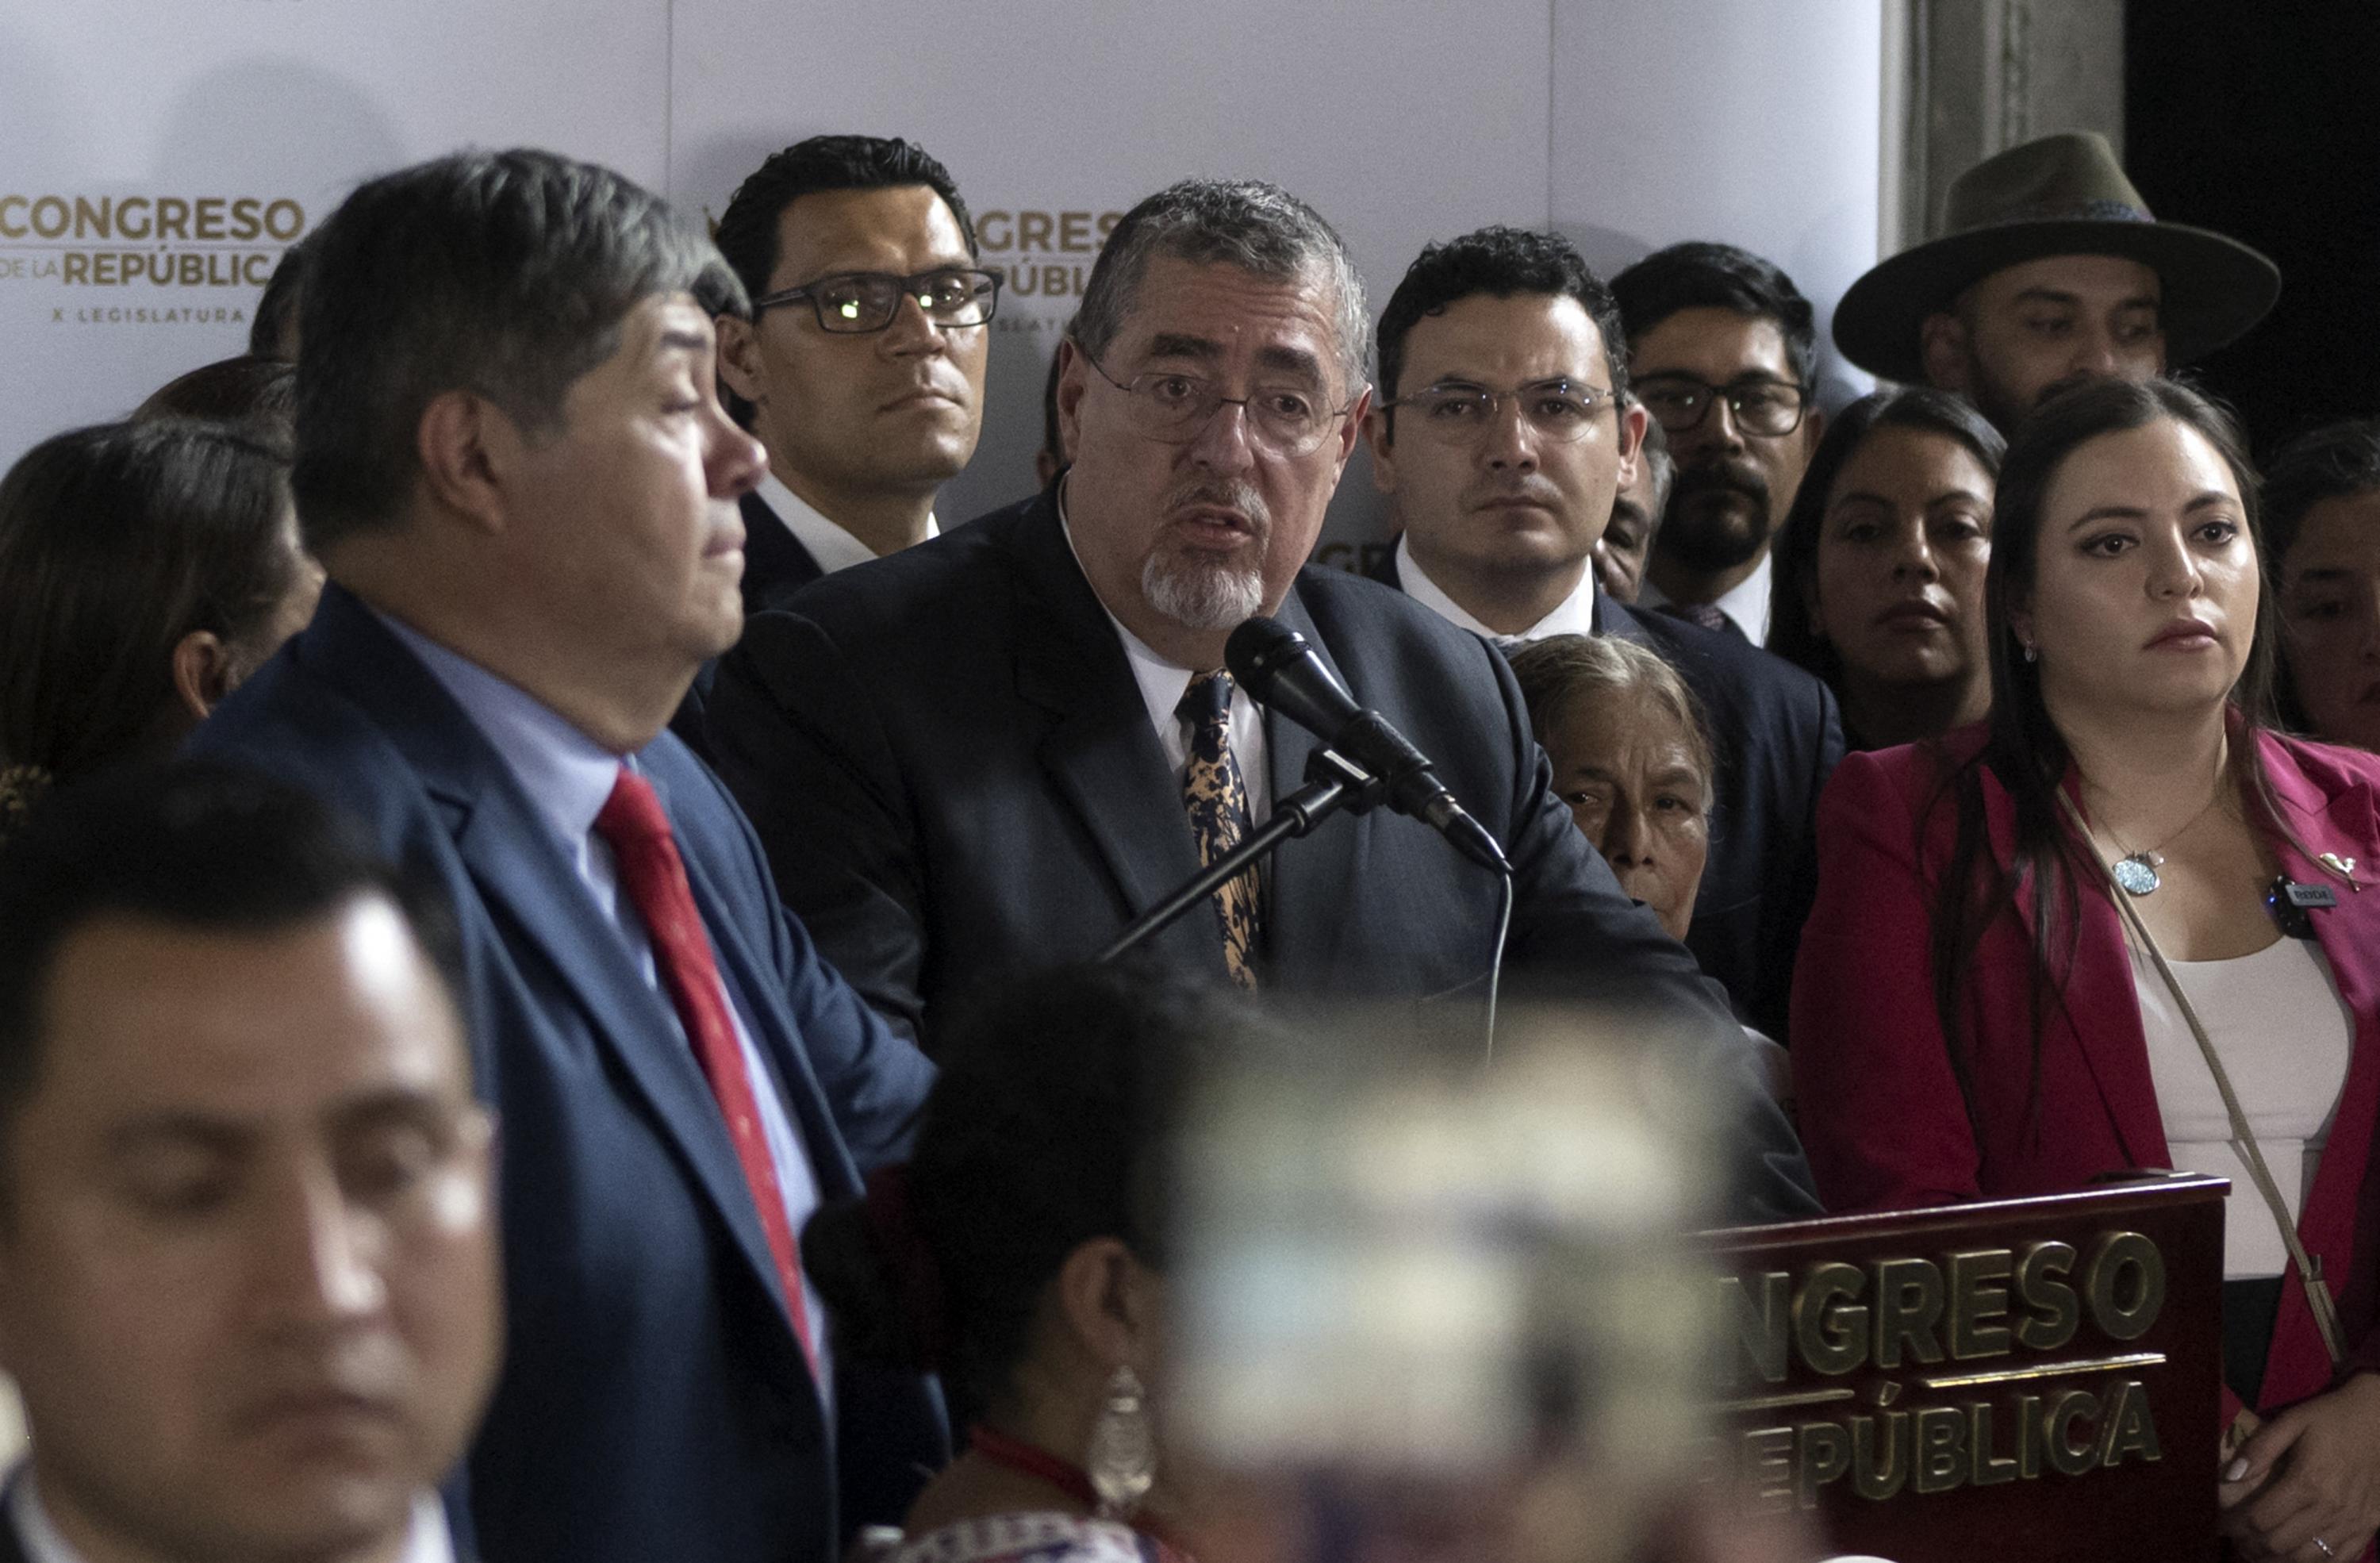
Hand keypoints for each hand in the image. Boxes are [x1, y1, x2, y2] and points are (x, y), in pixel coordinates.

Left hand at [2221, 1372, 2379, 1560]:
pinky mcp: (2369, 1527)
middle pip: (2279, 1544)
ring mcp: (2353, 1522)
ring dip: (2277, 1560)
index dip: (2235, 1526)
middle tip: (2236, 1540)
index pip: (2260, 1519)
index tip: (2220, 1525)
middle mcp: (2331, 1508)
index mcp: (2307, 1481)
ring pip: (2307, 1559)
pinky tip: (2295, 1557)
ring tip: (2258, 1553)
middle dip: (2251, 1546)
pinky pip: (2340, 1560)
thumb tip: (2229, 1476)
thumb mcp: (2291, 1421)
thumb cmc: (2331, 1418)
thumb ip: (2260, 1449)